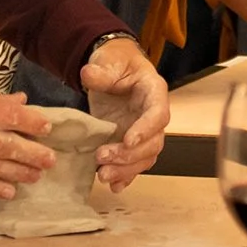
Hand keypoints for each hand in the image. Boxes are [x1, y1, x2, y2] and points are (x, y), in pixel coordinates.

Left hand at [82, 37, 168, 189]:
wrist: (113, 69)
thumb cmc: (116, 62)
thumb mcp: (108, 60)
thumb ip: (101, 70)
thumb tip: (88, 74)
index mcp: (154, 92)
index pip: (158, 114)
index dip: (146, 129)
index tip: (128, 140)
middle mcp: (153, 116)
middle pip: (153, 142)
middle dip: (130, 155)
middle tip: (103, 158)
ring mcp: (143, 132)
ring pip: (145, 158)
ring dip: (126, 170)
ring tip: (102, 176)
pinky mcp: (131, 143)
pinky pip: (134, 164)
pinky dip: (125, 177)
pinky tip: (113, 187)